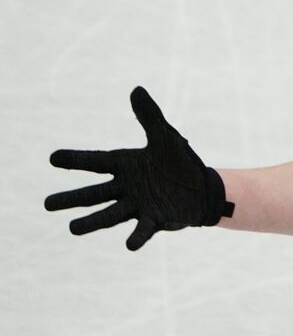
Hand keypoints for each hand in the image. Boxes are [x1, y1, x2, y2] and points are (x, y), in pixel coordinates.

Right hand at [46, 87, 233, 250]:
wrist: (201, 189)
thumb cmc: (180, 163)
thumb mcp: (165, 137)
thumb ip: (150, 116)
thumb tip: (136, 90)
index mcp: (127, 165)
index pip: (97, 161)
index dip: (76, 160)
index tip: (52, 157)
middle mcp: (126, 187)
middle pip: (94, 193)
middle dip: (72, 199)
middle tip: (47, 204)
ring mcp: (138, 205)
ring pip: (110, 214)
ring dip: (92, 222)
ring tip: (71, 229)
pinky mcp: (154, 219)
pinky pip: (143, 230)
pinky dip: (136, 237)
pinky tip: (128, 245)